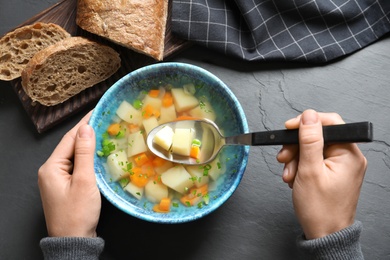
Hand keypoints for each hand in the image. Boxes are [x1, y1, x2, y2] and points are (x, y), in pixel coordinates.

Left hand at [38, 111, 100, 236]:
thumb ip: (84, 153)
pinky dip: (87, 158)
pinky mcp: (64, 187)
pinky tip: (98, 154)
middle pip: (70, 146)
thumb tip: (86, 128)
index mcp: (51, 167)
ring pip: (74, 156)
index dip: (84, 124)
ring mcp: (56, 179)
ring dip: (88, 145)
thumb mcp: (84, 181)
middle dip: (86, 133)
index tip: (98, 111)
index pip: (69, 139)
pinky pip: (75, 166)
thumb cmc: (78, 213)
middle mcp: (50, 171)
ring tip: (104, 133)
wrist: (73, 241)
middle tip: (104, 120)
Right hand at [277, 109, 366, 238]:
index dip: (306, 122)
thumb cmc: (320, 209)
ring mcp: (340, 165)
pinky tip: (294, 178)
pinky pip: (313, 160)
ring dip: (295, 159)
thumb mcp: (309, 171)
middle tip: (284, 158)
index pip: (330, 123)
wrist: (324, 234)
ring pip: (312, 148)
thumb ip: (309, 141)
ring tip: (289, 175)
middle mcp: (348, 157)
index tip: (288, 128)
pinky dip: (300, 166)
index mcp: (349, 154)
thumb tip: (308, 116)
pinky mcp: (332, 172)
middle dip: (296, 146)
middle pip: (318, 136)